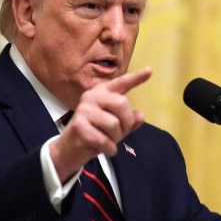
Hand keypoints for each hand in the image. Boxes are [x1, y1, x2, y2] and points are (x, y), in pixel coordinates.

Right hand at [50, 68, 151, 182]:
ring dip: (116, 138)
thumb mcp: (116, 127)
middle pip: (122, 104)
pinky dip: (109, 148)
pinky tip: (105, 149)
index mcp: (102, 93)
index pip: (121, 83)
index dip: (136, 78)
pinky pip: (104, 139)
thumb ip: (129, 120)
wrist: (70, 149)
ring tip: (108, 141)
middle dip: (126, 123)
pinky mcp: (79, 125)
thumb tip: (140, 115)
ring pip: (114, 124)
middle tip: (121, 133)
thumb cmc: (95, 133)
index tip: (150, 70)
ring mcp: (84, 110)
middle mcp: (92, 96)